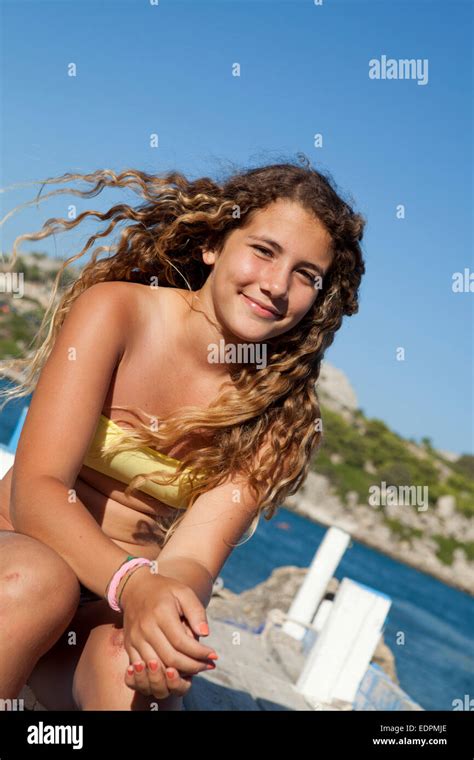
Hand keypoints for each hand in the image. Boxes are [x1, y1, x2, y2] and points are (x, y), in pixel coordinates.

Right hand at [120, 565, 216, 698]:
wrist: (135, 589)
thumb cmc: (165, 591)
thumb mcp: (184, 592)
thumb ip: (196, 611)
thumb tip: (205, 634)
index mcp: (160, 613)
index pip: (182, 642)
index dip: (199, 653)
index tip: (214, 656)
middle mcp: (145, 628)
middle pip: (170, 659)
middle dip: (193, 666)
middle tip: (208, 666)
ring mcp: (135, 639)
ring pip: (157, 669)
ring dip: (178, 675)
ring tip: (196, 670)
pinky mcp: (129, 647)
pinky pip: (144, 670)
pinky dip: (161, 676)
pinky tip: (176, 673)